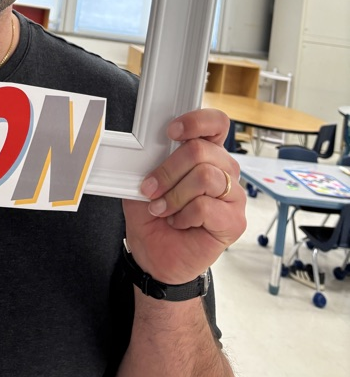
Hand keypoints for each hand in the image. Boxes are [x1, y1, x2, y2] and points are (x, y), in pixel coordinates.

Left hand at [122, 109, 245, 284]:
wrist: (155, 256)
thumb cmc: (153, 217)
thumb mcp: (142, 181)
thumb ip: (150, 161)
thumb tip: (145, 145)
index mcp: (206, 154)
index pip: (216, 123)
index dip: (196, 121)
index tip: (171, 132)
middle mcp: (224, 170)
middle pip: (201, 150)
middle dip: (168, 170)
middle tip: (151, 188)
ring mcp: (233, 195)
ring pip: (205, 176)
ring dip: (175, 194)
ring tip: (162, 209)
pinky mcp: (234, 221)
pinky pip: (206, 206)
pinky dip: (184, 214)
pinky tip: (179, 222)